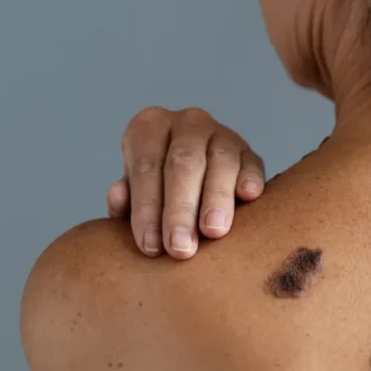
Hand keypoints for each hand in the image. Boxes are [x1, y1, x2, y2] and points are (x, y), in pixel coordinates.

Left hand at [107, 107, 265, 258]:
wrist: (190, 181)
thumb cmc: (155, 190)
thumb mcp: (134, 191)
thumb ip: (126, 199)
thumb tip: (118, 201)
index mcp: (150, 127)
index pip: (146, 166)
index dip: (147, 207)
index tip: (149, 246)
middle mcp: (187, 123)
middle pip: (184, 162)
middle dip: (181, 208)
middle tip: (180, 248)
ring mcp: (222, 134)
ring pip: (221, 161)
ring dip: (216, 198)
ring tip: (213, 232)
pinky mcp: (249, 153)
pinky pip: (251, 163)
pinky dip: (249, 179)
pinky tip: (248, 197)